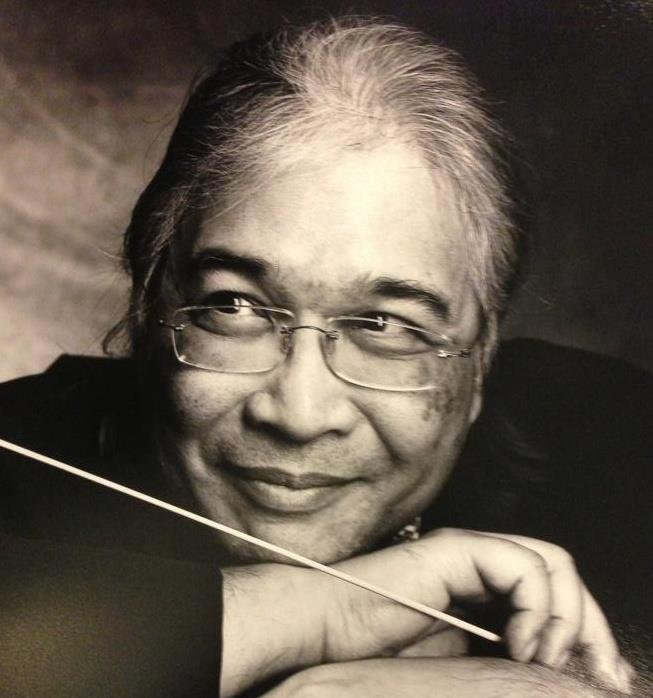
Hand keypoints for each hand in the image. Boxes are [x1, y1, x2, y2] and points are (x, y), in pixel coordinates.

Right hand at [221, 529, 632, 695]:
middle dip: (590, 624)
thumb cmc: (376, 649)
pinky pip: (524, 567)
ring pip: (551, 562)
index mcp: (481, 583)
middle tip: (599, 674)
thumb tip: (551, 670)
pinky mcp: (454, 550)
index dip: (584, 631)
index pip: (552, 588)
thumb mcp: (459, 661)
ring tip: (547, 659)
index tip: (599, 679)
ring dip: (568, 616)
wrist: (322, 628)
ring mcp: (467, 550)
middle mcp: (479, 558)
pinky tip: (521, 645)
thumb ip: (500, 654)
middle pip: (560, 571)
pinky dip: (537, 607)